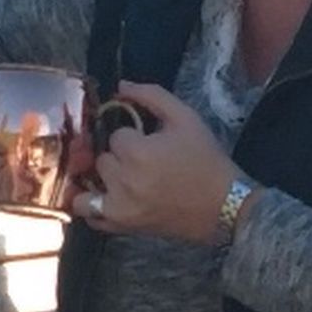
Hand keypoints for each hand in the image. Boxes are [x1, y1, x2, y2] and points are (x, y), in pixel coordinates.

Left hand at [70, 80, 251, 243]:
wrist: (222, 204)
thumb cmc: (205, 159)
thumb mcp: (186, 118)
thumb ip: (152, 96)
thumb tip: (121, 86)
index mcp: (139, 152)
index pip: (117, 135)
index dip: (134, 136)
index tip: (152, 143)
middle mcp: (124, 181)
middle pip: (103, 158)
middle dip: (121, 156)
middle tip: (146, 161)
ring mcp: (119, 207)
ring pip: (91, 183)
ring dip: (106, 178)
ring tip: (126, 179)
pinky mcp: (121, 225)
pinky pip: (88, 213)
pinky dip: (93, 204)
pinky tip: (111, 196)